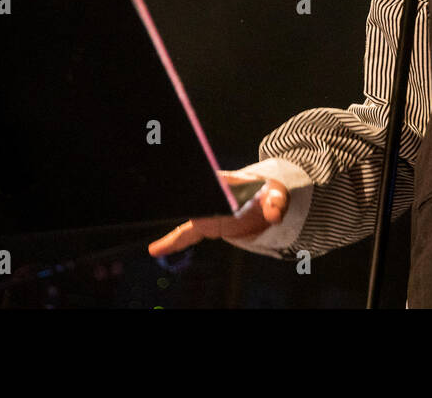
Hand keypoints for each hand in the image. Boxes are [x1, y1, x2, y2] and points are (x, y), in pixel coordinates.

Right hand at [147, 172, 287, 256]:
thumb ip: (275, 203)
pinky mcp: (204, 224)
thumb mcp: (277, 195)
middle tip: (163, 208)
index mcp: (227, 180)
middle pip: (191, 198)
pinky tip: (155, 249)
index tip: (190, 189)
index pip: (211, 181)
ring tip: (155, 245)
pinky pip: (186, 234)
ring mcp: (205, 209)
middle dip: (178, 203)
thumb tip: (274, 215)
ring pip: (185, 217)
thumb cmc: (269, 192)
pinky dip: (172, 241)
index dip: (202, 185)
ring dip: (171, 226)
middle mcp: (210, 193)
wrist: (265, 200)